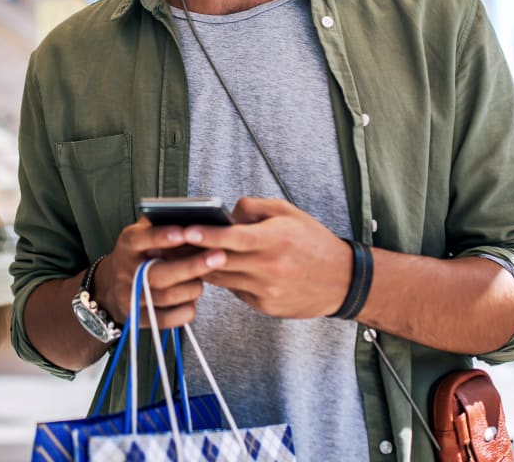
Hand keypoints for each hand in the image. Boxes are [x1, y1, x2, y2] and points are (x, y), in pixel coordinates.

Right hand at [96, 218, 226, 329]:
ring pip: (167, 296)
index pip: (141, 239)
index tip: (185, 232)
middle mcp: (126, 271)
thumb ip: (165, 225)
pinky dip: (185, 310)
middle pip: (158, 274)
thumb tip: (199, 221)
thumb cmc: (141, 253)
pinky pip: (166, 319)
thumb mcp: (145, 233)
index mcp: (128, 245)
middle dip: (192, 266)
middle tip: (220, 256)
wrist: (112, 286)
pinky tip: (193, 300)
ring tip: (204, 280)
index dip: (162, 237)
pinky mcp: (138, 319)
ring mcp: (130, 297)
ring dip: (192, 288)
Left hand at [190, 197, 352, 318]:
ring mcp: (266, 290)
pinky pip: (236, 291)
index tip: (187, 230)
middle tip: (171, 243)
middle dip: (194, 252)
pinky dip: (226, 279)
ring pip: (222, 279)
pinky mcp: (265, 306)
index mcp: (276, 240)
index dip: (208, 235)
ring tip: (185, 255)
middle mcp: (270, 267)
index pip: (234, 238)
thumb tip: (226, 213)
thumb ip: (254, 208)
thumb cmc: (314, 242)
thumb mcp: (288, 213)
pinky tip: (220, 269)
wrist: (342, 281)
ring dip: (203, 268)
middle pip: (221, 261)